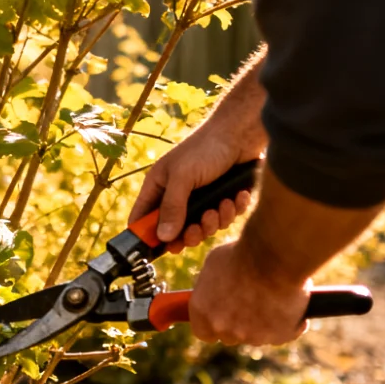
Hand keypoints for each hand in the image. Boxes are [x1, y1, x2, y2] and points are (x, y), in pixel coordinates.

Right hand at [130, 72, 267, 251]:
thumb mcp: (183, 177)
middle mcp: (177, 194)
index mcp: (159, 186)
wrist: (242, 133)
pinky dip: (232, 210)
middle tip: (199, 229)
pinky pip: (224, 218)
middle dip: (190, 233)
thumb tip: (164, 237)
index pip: (142, 217)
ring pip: (203, 227)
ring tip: (222, 205)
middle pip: (175, 231)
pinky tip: (237, 196)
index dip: (146, 235)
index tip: (157, 250)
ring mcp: (201, 198)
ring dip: (215, 221)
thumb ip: (172, 207)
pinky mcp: (222, 199)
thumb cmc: (207, 147)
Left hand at [185, 239, 310, 345]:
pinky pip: (284, 333)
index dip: (213, 324)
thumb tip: (215, 290)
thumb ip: (211, 286)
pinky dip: (290, 322)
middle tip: (251, 300)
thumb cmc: (243, 253)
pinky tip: (292, 303)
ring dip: (263, 322)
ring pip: (257, 336)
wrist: (275, 254)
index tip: (222, 314)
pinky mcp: (279, 336)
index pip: (203, 332)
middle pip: (230, 336)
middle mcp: (223, 328)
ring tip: (273, 295)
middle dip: (238, 323)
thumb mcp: (215, 263)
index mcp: (202, 311)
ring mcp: (251, 337)